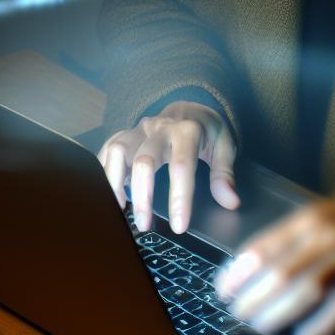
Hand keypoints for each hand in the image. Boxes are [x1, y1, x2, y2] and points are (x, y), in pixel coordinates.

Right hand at [96, 101, 238, 233]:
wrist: (189, 107)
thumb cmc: (207, 132)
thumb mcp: (225, 146)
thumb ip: (225, 173)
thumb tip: (230, 202)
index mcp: (188, 131)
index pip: (182, 165)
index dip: (179, 197)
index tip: (179, 226)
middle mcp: (160, 129)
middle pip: (144, 159)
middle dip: (142, 196)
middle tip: (144, 225)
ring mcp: (140, 130)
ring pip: (118, 150)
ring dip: (114, 182)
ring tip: (119, 210)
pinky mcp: (126, 135)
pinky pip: (108, 149)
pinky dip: (104, 172)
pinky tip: (108, 195)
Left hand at [214, 193, 334, 334]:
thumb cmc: (334, 221)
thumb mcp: (304, 217)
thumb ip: (277, 241)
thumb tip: (239, 272)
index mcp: (306, 220)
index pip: (264, 248)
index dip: (239, 273)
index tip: (223, 289)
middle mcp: (326, 238)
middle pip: (283, 274)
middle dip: (254, 298)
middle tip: (238, 311)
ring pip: (309, 292)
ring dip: (279, 314)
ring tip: (259, 324)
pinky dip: (319, 327)